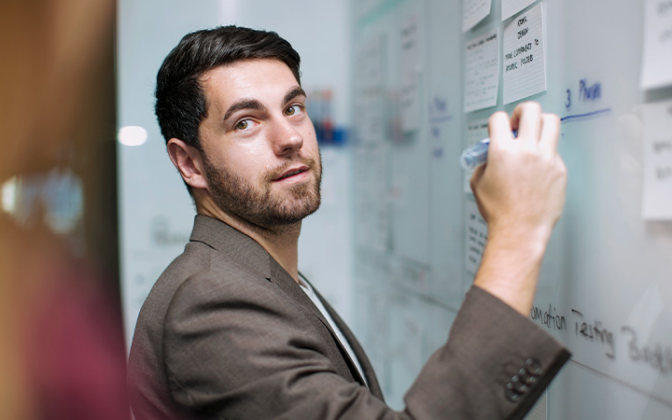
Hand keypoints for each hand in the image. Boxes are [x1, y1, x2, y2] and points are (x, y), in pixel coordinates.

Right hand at [471, 102, 565, 246]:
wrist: (520, 230)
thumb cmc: (500, 212)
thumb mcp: (479, 183)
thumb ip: (485, 162)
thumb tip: (491, 155)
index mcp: (503, 151)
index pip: (500, 118)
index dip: (498, 121)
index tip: (500, 127)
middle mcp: (527, 150)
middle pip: (531, 110)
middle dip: (522, 112)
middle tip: (520, 122)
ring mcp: (547, 158)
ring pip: (551, 122)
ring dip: (540, 124)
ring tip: (534, 136)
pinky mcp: (560, 169)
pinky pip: (555, 150)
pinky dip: (546, 153)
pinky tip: (538, 167)